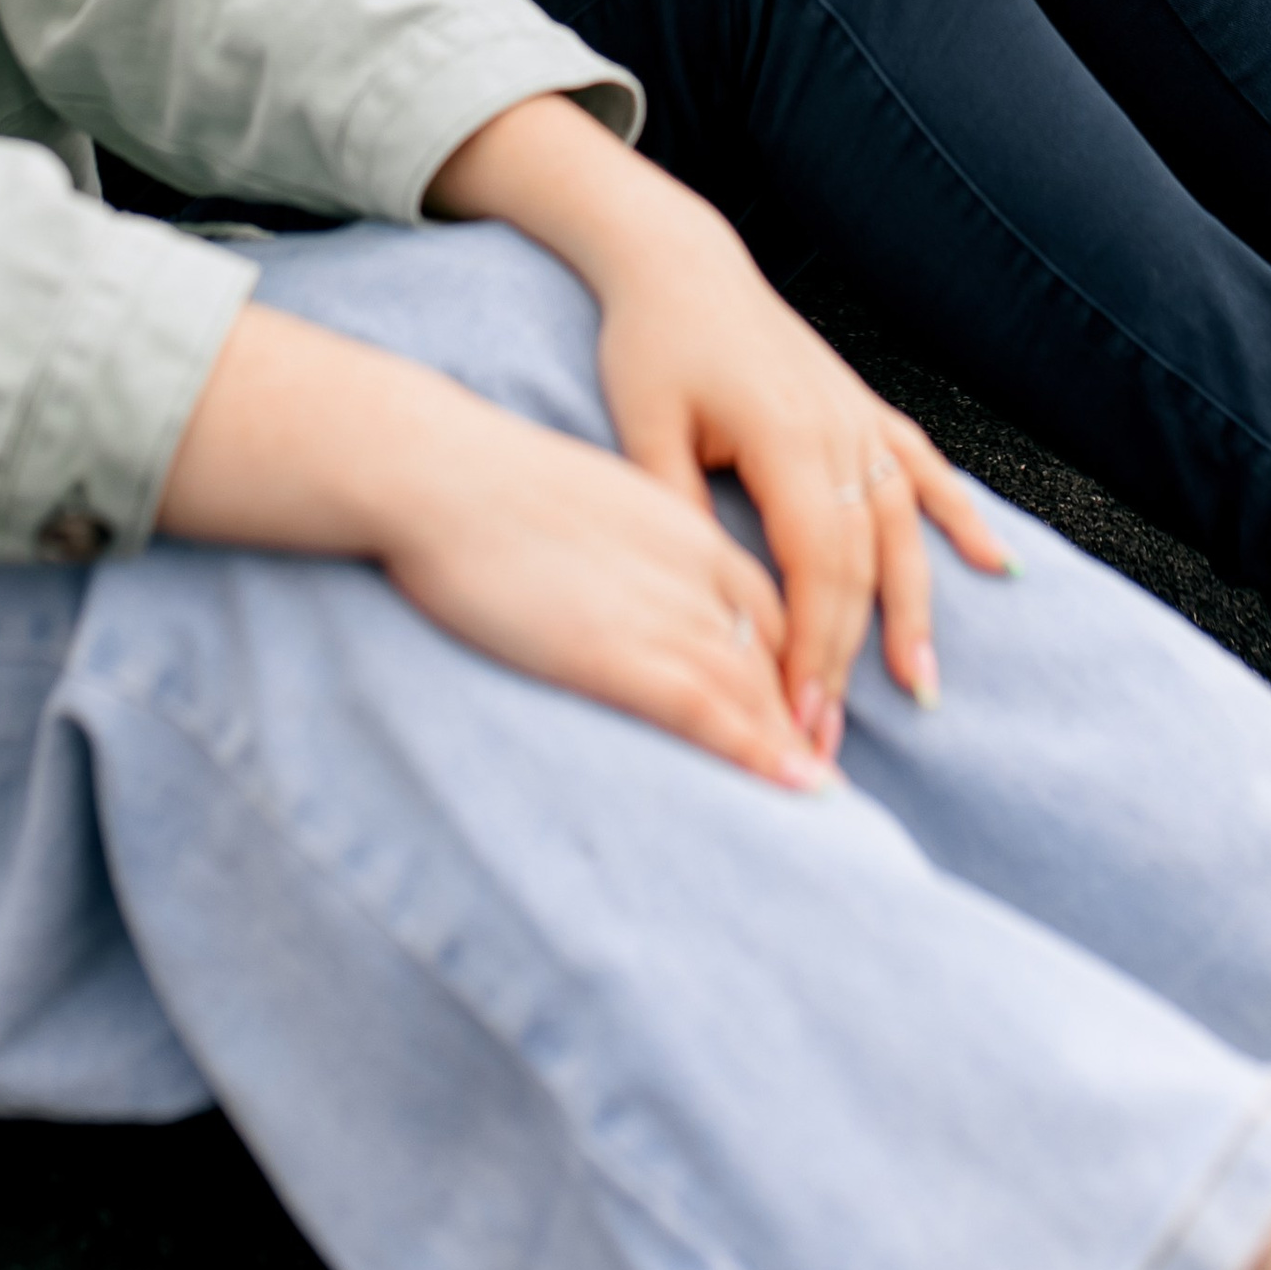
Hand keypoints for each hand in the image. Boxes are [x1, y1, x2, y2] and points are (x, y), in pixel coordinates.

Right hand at [159, 303, 830, 788]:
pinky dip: (760, 751)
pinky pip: (711, 710)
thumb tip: (609, 579)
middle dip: (806, 712)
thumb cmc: (486, 484)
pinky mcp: (621, 653)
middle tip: (829, 766)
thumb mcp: (582, 502)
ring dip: (798, 744)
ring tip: (826, 796)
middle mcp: (694, 568)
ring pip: (757, 686)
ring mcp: (662, 611)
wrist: (441, 473)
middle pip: (777, 651)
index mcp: (685, 528)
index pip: (766, 606)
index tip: (802, 707)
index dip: (791, 661)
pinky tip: (795, 785)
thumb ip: (619, 545)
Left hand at [428, 97, 1011, 751]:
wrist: (680, 264)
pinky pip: (927, 472)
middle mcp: (840, 432)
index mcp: (786, 438)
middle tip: (829, 738)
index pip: (815, 568)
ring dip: (916, 610)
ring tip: (923, 686)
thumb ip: (681, 512)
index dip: (812, 650)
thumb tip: (709, 606)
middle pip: (861, 565)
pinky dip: (962, 520)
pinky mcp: (864, 410)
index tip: (798, 718)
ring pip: (903, 529)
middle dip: (850, 658)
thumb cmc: (651, 343)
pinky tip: (997, 566)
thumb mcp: (644, 430)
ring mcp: (860, 419)